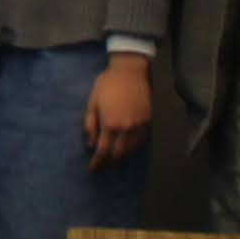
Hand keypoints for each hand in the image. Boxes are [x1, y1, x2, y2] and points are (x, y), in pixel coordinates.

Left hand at [82, 52, 156, 169]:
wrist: (131, 70)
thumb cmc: (108, 84)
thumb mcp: (93, 102)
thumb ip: (90, 124)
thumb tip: (91, 144)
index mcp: (110, 124)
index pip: (103, 151)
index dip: (97, 162)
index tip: (93, 168)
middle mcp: (126, 128)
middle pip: (118, 154)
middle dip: (109, 162)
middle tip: (102, 165)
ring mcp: (140, 126)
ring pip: (131, 149)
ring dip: (121, 156)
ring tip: (113, 158)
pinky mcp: (149, 121)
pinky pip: (140, 140)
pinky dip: (132, 147)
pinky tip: (126, 146)